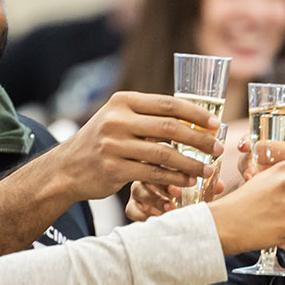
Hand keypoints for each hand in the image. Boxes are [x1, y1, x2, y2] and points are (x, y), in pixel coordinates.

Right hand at [46, 92, 220, 200]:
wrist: (66, 169)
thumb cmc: (101, 143)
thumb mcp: (118, 120)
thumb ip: (147, 117)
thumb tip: (192, 118)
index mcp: (122, 102)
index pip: (167, 104)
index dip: (195, 113)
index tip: (216, 123)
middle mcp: (117, 120)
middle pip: (169, 127)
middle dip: (199, 139)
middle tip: (218, 148)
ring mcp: (113, 144)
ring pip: (163, 153)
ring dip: (190, 163)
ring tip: (207, 170)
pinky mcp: (113, 169)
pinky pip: (152, 173)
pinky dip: (173, 179)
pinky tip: (187, 182)